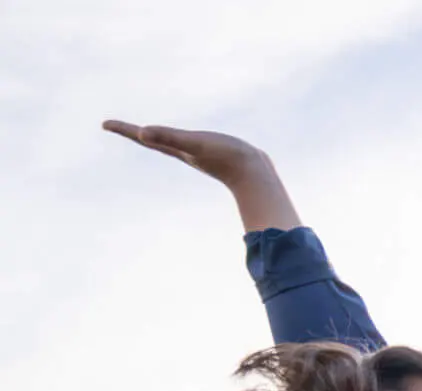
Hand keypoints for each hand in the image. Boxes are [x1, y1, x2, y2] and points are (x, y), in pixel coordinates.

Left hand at [103, 120, 272, 185]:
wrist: (256, 175)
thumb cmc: (226, 157)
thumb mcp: (194, 142)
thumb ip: (168, 137)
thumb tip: (141, 133)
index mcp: (175, 149)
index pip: (144, 136)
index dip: (124, 129)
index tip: (104, 124)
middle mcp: (183, 153)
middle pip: (152, 140)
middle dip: (135, 134)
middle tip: (117, 127)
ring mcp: (197, 155)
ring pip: (169, 145)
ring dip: (157, 139)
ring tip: (147, 135)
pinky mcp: (211, 154)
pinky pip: (187, 146)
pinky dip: (179, 142)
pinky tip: (183, 143)